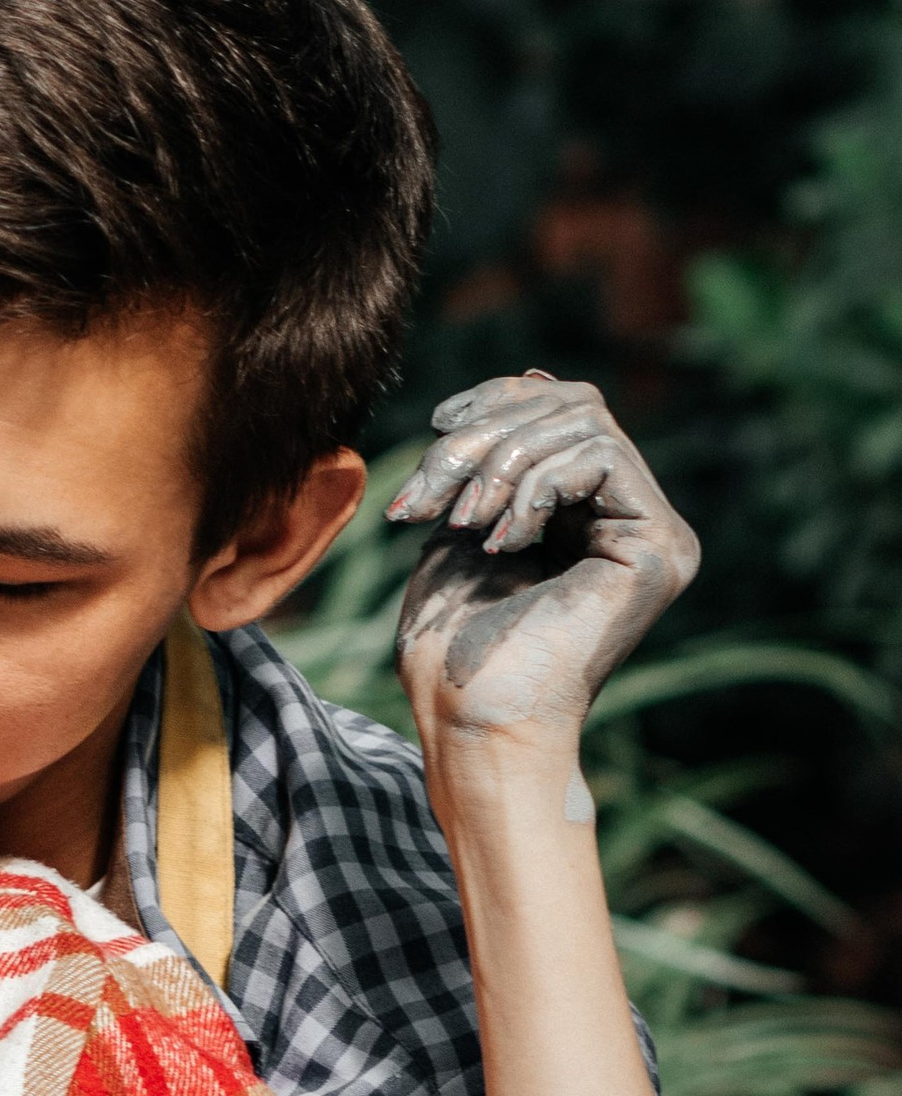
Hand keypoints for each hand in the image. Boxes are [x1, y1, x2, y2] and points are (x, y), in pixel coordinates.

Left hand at [384, 373, 696, 778]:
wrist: (470, 721)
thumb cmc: (451, 645)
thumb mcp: (463, 522)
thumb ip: (497, 458)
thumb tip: (534, 375)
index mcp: (589, 513)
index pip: (560, 407)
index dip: (495, 401)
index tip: (433, 430)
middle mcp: (633, 518)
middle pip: (573, 403)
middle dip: (489, 433)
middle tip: (436, 494)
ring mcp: (655, 533)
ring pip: (585, 423)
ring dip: (502, 464)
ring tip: (465, 524)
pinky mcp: (661, 546)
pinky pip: (601, 456)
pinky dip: (535, 486)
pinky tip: (504, 544)